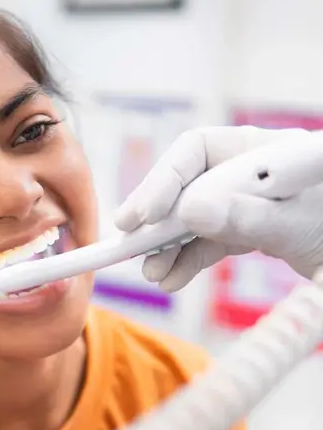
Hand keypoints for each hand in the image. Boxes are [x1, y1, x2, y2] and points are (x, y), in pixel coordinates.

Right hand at [115, 125, 322, 290]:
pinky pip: (206, 241)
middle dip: (157, 217)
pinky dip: (186, 260)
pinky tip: (171, 279)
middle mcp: (250, 171)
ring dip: (167, 246)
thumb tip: (191, 210)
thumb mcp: (300, 227)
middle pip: (186, 183)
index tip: (143, 216)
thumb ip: (251, 216)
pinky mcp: (249, 229)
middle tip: (128, 242)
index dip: (163, 180)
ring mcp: (248, 201)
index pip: (198, 150)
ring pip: (191, 216)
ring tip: (153, 274)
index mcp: (268, 150)